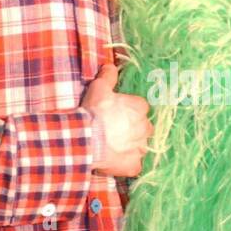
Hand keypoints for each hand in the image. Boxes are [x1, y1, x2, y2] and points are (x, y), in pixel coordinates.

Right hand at [81, 62, 152, 176]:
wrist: (85, 138)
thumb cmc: (94, 112)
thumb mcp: (99, 88)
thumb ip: (107, 76)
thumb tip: (110, 66)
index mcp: (140, 108)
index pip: (139, 109)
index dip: (127, 112)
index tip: (116, 115)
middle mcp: (145, 128)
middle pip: (143, 128)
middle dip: (132, 130)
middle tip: (114, 132)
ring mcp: (141, 148)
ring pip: (140, 147)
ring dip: (130, 147)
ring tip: (113, 147)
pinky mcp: (134, 165)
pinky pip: (134, 165)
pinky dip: (126, 164)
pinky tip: (114, 161)